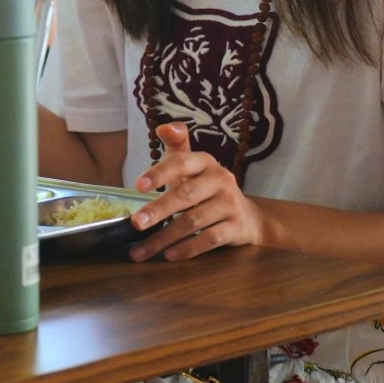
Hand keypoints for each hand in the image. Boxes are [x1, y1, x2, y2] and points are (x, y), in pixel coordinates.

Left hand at [127, 122, 263, 261]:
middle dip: (158, 210)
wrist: (248, 216)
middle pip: (185, 195)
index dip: (159, 173)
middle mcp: (221, 180)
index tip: (137, 186)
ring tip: (142, 250)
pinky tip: (169, 256)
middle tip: (135, 224)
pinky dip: (188, 248)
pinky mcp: (236, 228)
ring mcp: (230, 205)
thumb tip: (163, 127)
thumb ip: (177, 148)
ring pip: (193, 222)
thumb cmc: (208, 189)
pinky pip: (210, 240)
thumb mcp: (193, 166)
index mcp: (205, 162)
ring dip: (165, 237)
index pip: (181, 163)